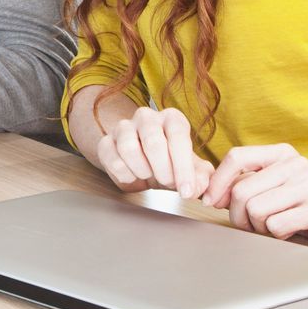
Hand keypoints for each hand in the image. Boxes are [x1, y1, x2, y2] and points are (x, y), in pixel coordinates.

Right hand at [92, 106, 213, 199]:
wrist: (142, 164)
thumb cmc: (170, 163)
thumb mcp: (191, 170)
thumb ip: (201, 177)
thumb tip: (198, 187)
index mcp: (172, 118)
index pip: (178, 136)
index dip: (183, 167)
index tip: (187, 191)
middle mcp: (147, 117)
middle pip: (153, 141)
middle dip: (163, 170)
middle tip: (168, 183)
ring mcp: (123, 127)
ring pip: (129, 148)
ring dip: (143, 171)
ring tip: (149, 176)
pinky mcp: (106, 142)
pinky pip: (113, 160)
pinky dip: (126, 175)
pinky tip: (134, 176)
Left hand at [204, 144, 307, 252]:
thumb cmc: (298, 206)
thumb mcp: (269, 187)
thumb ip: (242, 184)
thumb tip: (209, 194)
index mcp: (281, 153)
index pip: (236, 157)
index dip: (217, 182)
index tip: (209, 201)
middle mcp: (296, 164)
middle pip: (242, 190)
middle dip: (238, 215)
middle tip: (251, 224)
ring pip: (256, 210)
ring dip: (258, 227)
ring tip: (274, 226)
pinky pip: (275, 225)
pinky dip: (276, 235)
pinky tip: (290, 231)